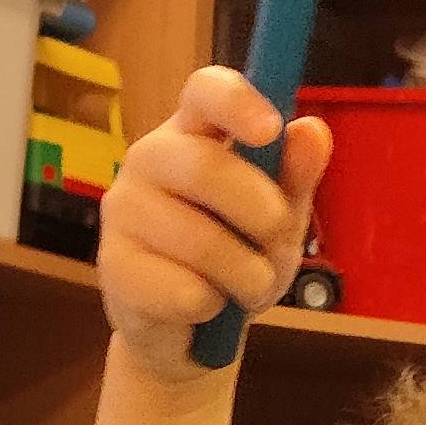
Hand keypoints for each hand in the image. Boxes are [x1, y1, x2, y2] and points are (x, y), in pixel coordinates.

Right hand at [98, 68, 332, 374]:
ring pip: (201, 242)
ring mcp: (123, 210)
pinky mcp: (113, 266)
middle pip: (205, 167)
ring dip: (247, 276)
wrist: (190, 333)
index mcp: (192, 132)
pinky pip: (185, 291)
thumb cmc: (235, 261)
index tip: (270, 129)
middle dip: (261, 214)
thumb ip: (295, 177)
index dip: (237, 102)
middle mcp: (149, 159)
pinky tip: (205, 306)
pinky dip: (214, 308)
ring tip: (247, 286)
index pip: (205, 91)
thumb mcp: (278, 220)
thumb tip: (313, 132)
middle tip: (276, 240)